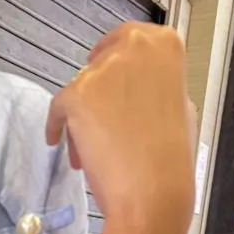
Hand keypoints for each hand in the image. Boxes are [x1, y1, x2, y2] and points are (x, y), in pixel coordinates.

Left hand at [47, 24, 195, 233]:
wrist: (151, 192)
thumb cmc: (168, 158)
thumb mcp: (177, 105)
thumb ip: (155, 86)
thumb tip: (136, 87)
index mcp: (164, 47)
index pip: (129, 41)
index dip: (113, 61)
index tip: (104, 74)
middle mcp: (134, 49)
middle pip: (101, 64)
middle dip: (96, 91)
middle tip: (93, 114)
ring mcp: (104, 71)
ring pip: (80, 89)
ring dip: (82, 117)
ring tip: (89, 150)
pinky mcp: (77, 97)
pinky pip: (57, 108)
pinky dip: (56, 126)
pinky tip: (57, 141)